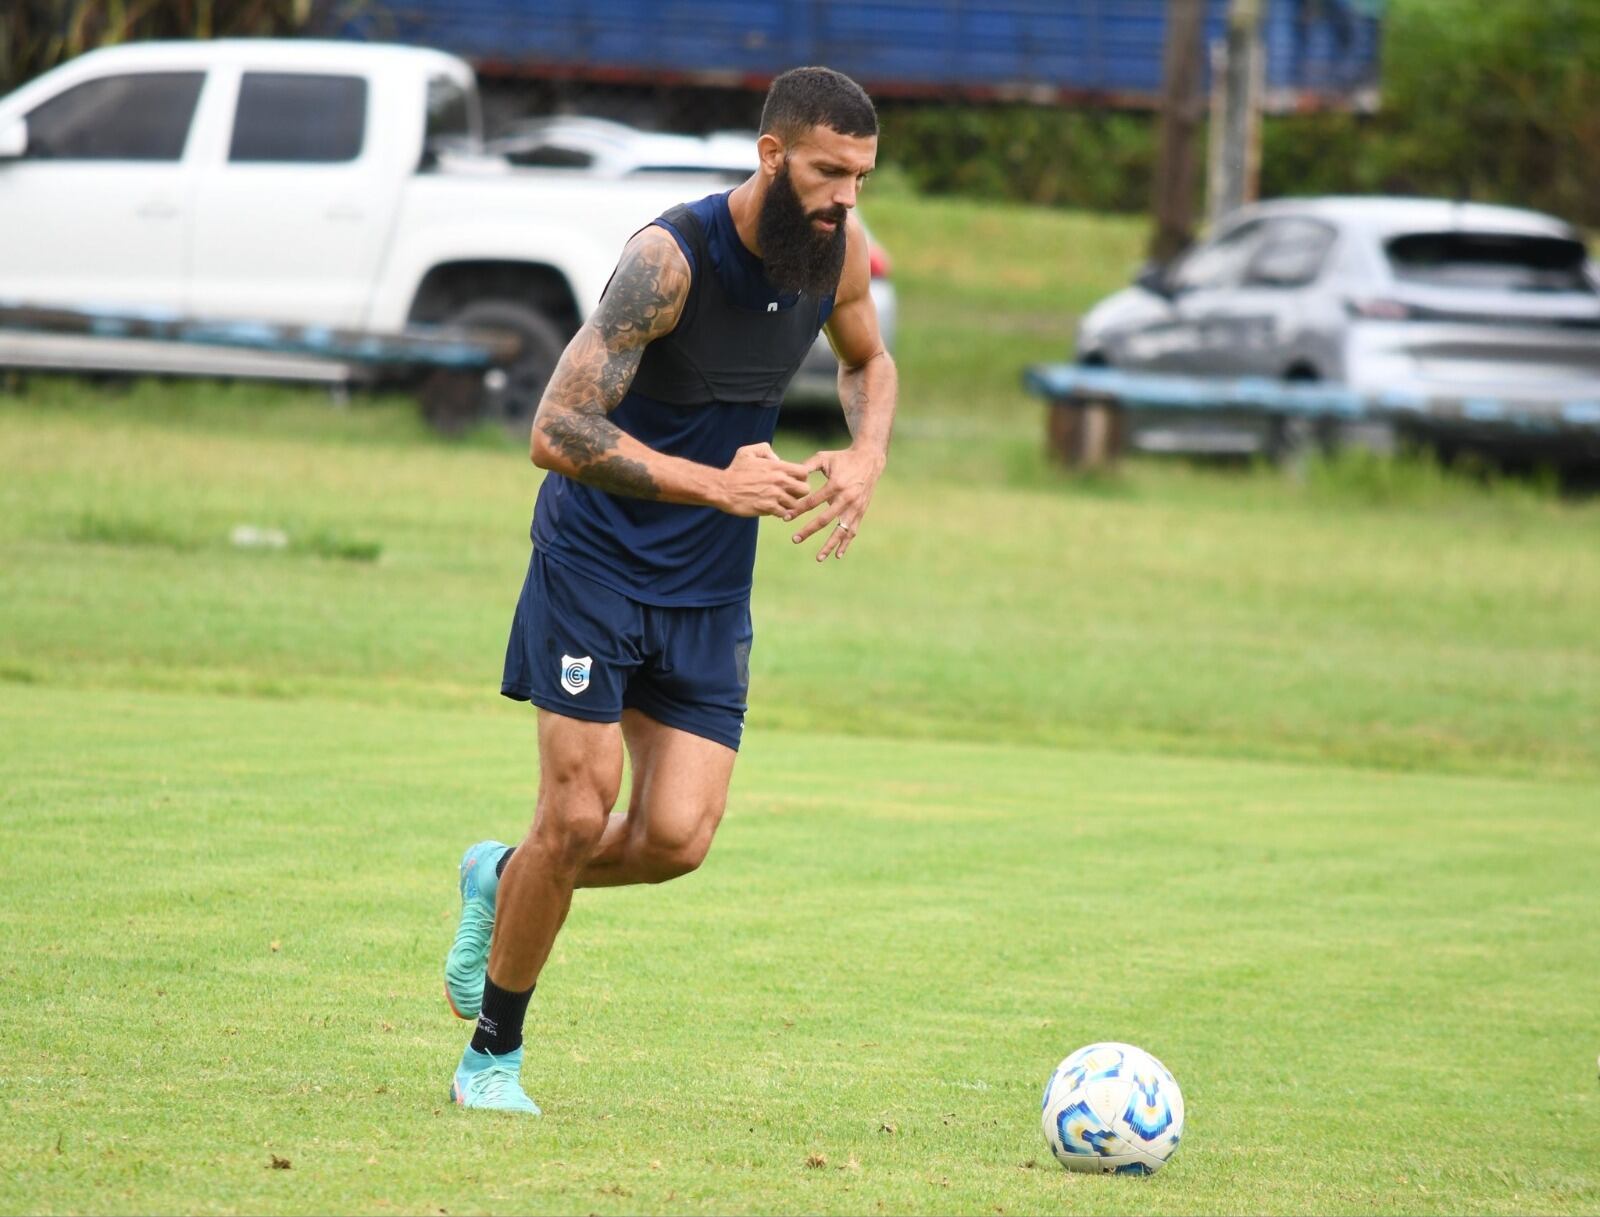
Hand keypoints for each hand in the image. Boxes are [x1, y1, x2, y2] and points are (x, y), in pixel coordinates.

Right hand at [716, 443, 812, 517]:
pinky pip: (783, 513)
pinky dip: (780, 513)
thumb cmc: (735, 470)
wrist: (723, 488)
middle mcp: (779, 481)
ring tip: (780, 502)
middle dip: (799, 492)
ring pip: (795, 503)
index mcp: (777, 467)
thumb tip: (777, 459)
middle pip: (805, 489)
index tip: (793, 480)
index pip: (804, 472)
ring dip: (789, 504)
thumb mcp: (748, 451)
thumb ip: (765, 450)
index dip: (801, 477)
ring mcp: (774, 495)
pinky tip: (773, 509)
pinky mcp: (768, 508)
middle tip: (789, 493)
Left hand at [787, 445, 885, 560]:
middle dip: (808, 530)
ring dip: (829, 545)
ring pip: (841, 530)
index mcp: (836, 484)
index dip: (798, 510)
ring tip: (818, 557)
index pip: (813, 502)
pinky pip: (852, 531)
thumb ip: (806, 466)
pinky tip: (837, 555)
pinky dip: (845, 543)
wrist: (869, 459)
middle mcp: (847, 498)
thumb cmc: (842, 458)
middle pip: (825, 519)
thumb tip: (789, 476)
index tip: (785, 518)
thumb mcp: (824, 458)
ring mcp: (855, 507)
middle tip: (794, 539)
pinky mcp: (861, 512)